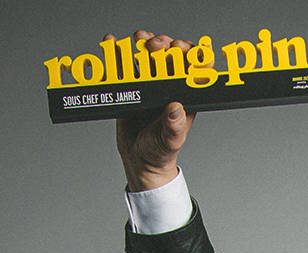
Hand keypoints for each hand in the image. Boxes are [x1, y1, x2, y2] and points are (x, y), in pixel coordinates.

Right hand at [110, 31, 196, 190]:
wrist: (138, 159)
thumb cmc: (161, 151)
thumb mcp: (170, 140)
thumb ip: (174, 126)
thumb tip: (175, 109)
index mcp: (186, 96)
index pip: (195, 68)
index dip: (192, 53)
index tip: (181, 47)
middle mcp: (170, 85)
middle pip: (171, 55)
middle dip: (165, 44)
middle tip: (156, 45)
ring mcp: (151, 83)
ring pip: (150, 55)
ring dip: (145, 42)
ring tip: (139, 38)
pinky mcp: (132, 85)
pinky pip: (125, 65)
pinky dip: (119, 52)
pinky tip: (112, 41)